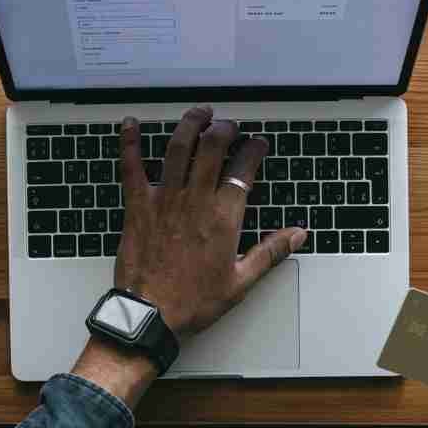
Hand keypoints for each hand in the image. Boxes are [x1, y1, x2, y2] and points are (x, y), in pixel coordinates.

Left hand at [111, 106, 306, 335]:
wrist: (151, 314)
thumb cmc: (193, 301)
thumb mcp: (241, 281)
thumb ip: (270, 252)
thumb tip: (297, 234)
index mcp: (223, 217)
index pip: (244, 169)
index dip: (253, 150)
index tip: (257, 144)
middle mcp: (195, 201)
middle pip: (212, 147)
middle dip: (224, 129)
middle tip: (229, 126)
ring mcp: (164, 200)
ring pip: (178, 148)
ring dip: (189, 124)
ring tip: (199, 113)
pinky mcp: (138, 206)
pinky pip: (132, 167)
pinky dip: (130, 143)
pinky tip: (130, 125)